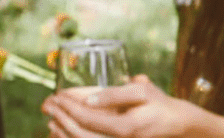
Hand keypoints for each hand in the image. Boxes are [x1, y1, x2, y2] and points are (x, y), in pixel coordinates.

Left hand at [42, 76, 206, 137]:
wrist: (175, 125)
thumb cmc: (158, 104)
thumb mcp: (142, 91)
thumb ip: (115, 94)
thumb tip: (88, 99)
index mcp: (126, 127)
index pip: (88, 118)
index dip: (69, 107)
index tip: (56, 95)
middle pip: (80, 135)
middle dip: (61, 118)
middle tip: (48, 104)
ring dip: (62, 132)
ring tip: (51, 118)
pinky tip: (62, 131)